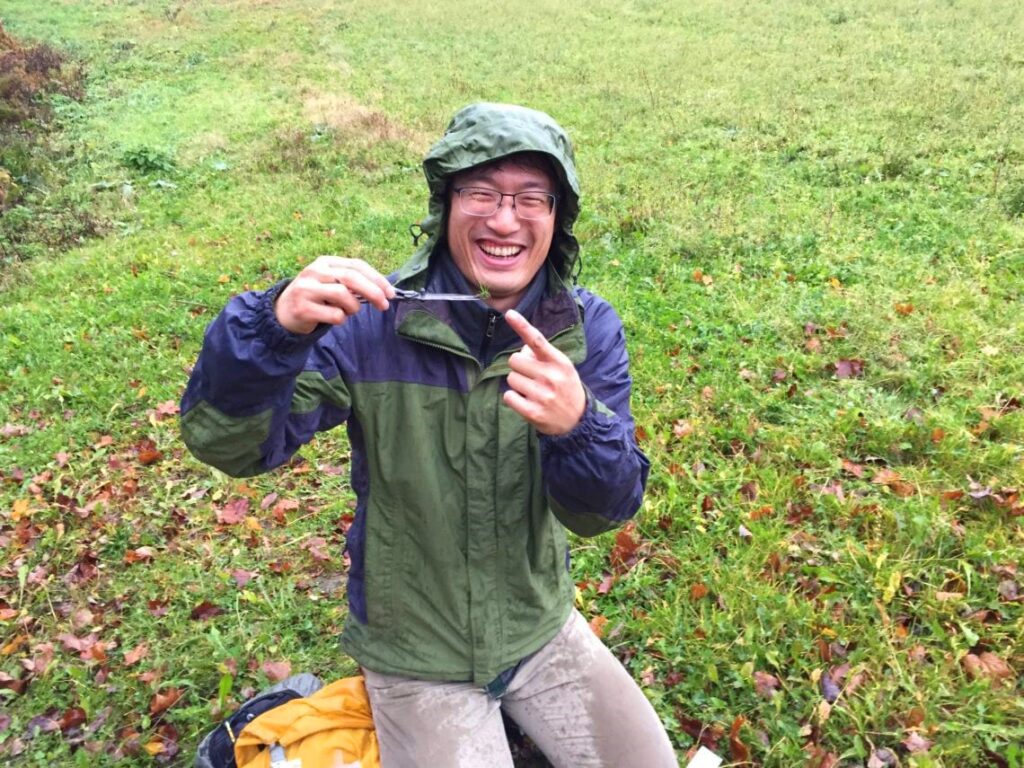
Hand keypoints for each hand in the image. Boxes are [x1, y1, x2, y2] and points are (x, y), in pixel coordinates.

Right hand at [274, 256, 394, 333]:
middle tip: (384, 305)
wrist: (283, 312)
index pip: (357, 265)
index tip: (391, 293)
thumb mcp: (331, 283)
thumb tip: (384, 291)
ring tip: (347, 312)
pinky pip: (334, 315)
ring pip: (343, 295)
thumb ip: (352, 282)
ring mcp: (306, 289)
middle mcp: (314, 272)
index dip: (377, 279)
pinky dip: (341, 319)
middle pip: (352, 278)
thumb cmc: (316, 298)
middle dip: (373, 292)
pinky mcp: (303, 308)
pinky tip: (334, 319)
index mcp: (325, 262)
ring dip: (353, 308)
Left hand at [503, 309, 585, 435]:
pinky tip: (526, 402)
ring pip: (510, 378)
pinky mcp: (533, 412)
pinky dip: (513, 398)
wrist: (578, 420)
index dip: (522, 325)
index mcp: (559, 362)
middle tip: (531, 377)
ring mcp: (542, 395)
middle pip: (514, 360)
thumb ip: (542, 356)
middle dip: (519, 367)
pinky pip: (508, 396)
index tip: (509, 313)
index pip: (537, 340)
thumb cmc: (565, 387)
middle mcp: (551, 377)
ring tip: (532, 391)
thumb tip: (522, 350)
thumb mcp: (562, 367)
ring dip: (517, 384)